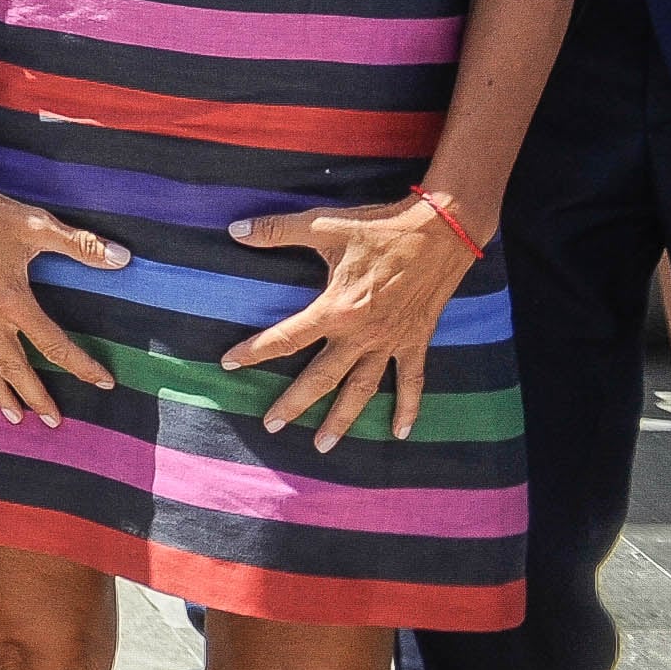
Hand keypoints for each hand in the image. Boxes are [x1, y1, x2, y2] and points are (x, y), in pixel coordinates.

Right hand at [0, 171, 126, 426]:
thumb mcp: (38, 225)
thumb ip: (81, 246)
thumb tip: (122, 257)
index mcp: (13, 300)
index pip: (53, 344)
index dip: (80, 365)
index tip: (101, 382)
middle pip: (14, 367)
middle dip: (35, 396)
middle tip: (53, 421)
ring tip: (11, 416)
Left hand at [226, 194, 486, 450]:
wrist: (441, 232)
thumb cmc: (380, 228)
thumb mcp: (324, 225)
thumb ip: (277, 230)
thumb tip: (235, 230)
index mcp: (336, 309)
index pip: (287, 338)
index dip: (255, 351)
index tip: (229, 364)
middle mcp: (361, 334)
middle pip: (322, 376)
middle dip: (295, 402)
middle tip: (271, 424)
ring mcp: (390, 342)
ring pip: (362, 389)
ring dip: (343, 418)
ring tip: (322, 444)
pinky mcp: (415, 341)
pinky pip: (411, 382)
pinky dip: (407, 408)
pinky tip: (399, 433)